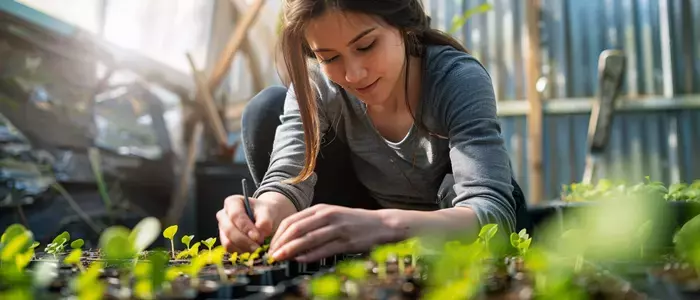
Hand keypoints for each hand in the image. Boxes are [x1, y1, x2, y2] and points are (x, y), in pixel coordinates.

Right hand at [217, 192, 295, 252]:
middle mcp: (223, 215)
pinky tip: (254, 252)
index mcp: (232, 202)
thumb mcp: (267, 212)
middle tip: (259, 247)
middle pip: (229, 231)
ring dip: (244, 249)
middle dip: (245, 241)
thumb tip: (259, 235)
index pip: (235, 216)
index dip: (246, 228)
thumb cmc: (265, 212)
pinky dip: (242, 253)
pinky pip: (231, 251)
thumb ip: (264, 221)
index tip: (258, 237)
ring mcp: (222, 229)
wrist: (264, 218)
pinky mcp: (225, 241)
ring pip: (228, 243)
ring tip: (258, 250)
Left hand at [268, 204, 394, 261]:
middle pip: (297, 229)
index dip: (278, 234)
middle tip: (272, 255)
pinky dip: (310, 256)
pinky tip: (300, 260)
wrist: (380, 224)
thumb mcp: (331, 217)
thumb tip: (290, 238)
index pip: (292, 220)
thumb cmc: (352, 222)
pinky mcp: (346, 241)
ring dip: (291, 250)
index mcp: (321, 209)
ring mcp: (337, 228)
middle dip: (281, 243)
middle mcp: (327, 216)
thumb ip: (312, 224)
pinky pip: (324, 249)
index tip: (270, 246)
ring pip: (308, 239)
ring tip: (280, 259)